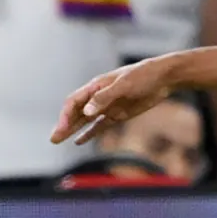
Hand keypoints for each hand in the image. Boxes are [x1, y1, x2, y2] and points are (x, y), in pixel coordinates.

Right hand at [53, 56, 176, 144]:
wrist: (162, 78)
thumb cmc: (143, 76)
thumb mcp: (124, 85)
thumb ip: (104, 98)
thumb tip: (87, 111)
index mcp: (96, 86)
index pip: (74, 102)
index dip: (65, 116)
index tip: (62, 129)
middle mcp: (98, 97)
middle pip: (76, 113)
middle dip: (64, 125)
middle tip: (53, 139)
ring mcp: (107, 107)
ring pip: (85, 121)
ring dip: (72, 130)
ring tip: (58, 141)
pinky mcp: (117, 115)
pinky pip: (99, 126)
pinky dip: (89, 134)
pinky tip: (79, 141)